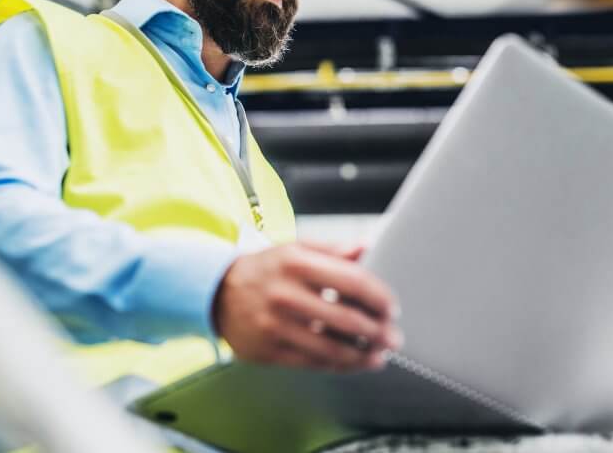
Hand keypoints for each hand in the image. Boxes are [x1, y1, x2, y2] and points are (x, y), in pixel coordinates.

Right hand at [213, 241, 402, 371]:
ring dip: (364, 355)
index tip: (392, 308)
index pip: (352, 281)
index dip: (378, 297)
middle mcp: (285, 294)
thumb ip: (333, 249)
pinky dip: (340, 365)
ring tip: (380, 355)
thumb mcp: (295, 249)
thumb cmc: (266, 269)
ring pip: (332, 348)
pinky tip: (356, 362)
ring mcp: (276, 325)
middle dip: (378, 332)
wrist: (217, 293)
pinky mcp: (269, 351)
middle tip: (394, 337)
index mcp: (297, 262)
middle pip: (346, 319)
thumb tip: (367, 247)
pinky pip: (313, 363)